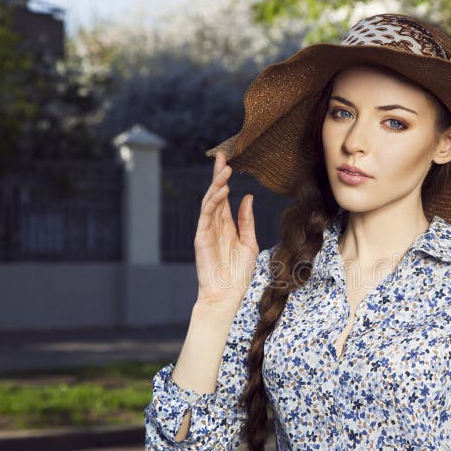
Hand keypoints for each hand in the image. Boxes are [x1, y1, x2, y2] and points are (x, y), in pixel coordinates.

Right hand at [193, 151, 258, 309]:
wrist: (227, 294)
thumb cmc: (238, 272)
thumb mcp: (249, 242)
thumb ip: (247, 220)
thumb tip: (247, 197)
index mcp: (227, 224)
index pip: (225, 196)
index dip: (225, 179)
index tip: (229, 160)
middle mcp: (215, 224)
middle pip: (215, 194)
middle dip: (218, 175)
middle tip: (223, 156)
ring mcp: (207, 230)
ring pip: (210, 201)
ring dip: (217, 185)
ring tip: (225, 171)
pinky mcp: (201, 237)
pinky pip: (206, 215)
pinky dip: (213, 202)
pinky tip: (222, 191)